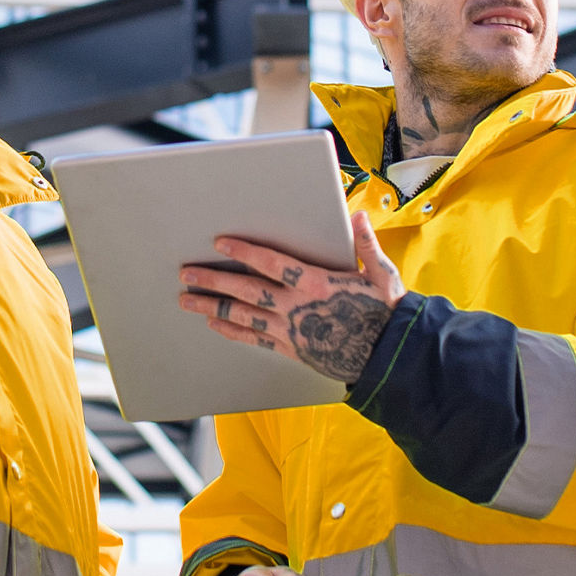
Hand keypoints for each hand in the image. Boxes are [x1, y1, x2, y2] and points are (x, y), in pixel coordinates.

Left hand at [178, 210, 405, 384]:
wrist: (389, 358)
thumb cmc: (386, 314)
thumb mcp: (381, 275)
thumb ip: (365, 245)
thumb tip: (358, 216)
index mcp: (316, 283)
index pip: (271, 263)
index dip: (244, 251)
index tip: (220, 242)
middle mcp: (297, 307)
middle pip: (246, 290)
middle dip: (214, 280)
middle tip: (187, 273)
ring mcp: (291, 330)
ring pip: (243, 315)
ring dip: (213, 306)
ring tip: (188, 300)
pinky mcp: (291, 349)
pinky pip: (255, 339)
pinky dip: (232, 331)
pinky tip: (214, 324)